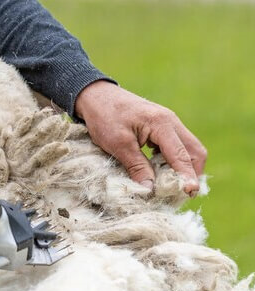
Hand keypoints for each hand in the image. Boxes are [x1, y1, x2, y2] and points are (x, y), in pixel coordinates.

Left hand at [74, 81, 206, 195]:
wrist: (95, 95)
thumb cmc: (104, 116)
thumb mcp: (118, 144)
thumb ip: (136, 166)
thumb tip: (151, 189)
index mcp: (162, 124)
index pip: (182, 155)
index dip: (187, 176)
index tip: (189, 193)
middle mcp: (171, 122)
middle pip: (194, 152)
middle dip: (191, 173)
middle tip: (181, 194)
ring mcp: (168, 123)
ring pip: (187, 149)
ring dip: (183, 168)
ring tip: (171, 186)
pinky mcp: (161, 127)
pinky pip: (176, 146)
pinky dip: (173, 161)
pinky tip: (161, 172)